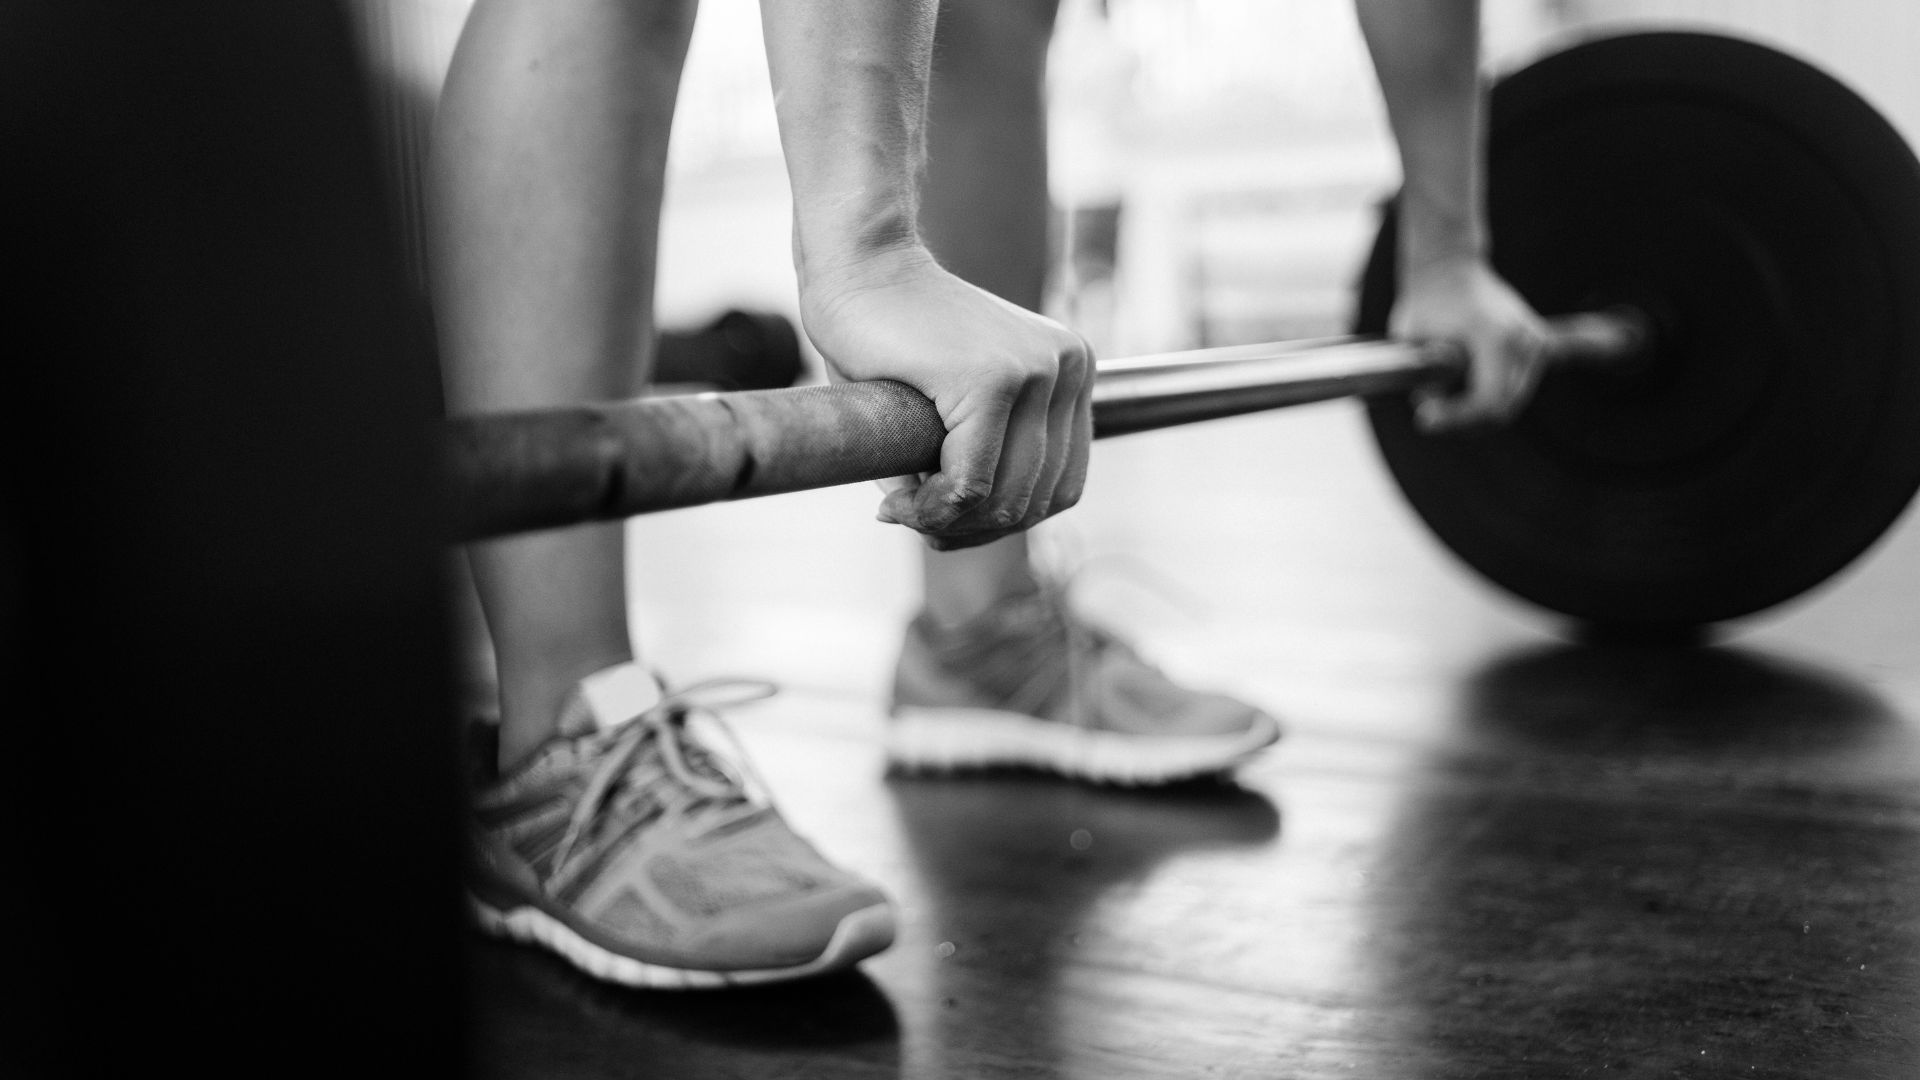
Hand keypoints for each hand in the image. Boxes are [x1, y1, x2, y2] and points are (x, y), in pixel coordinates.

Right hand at [801, 247, 1093, 549]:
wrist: (857, 265)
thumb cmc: (889, 336)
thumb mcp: (952, 408)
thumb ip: (975, 464)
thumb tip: (962, 536)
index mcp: (1071, 371)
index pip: (1060, 485)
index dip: (1001, 522)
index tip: (943, 522)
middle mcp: (1068, 367)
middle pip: (1037, 499)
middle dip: (974, 531)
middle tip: (916, 523)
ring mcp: (1036, 369)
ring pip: (1006, 498)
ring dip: (950, 525)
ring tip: (903, 514)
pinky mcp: (993, 378)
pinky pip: (972, 481)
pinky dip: (933, 509)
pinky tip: (898, 504)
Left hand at [1390, 254, 1550, 431]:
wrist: (1447, 268)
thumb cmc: (1426, 302)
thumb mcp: (1412, 341)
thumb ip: (1424, 378)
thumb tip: (1431, 408)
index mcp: (1496, 336)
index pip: (1488, 401)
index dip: (1456, 419)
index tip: (1424, 419)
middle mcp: (1524, 339)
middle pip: (1502, 408)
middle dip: (1463, 421)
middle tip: (1428, 416)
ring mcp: (1534, 342)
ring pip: (1510, 402)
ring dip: (1475, 412)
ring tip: (1440, 400)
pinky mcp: (1535, 345)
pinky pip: (1514, 388)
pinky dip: (1489, 397)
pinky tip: (1459, 391)